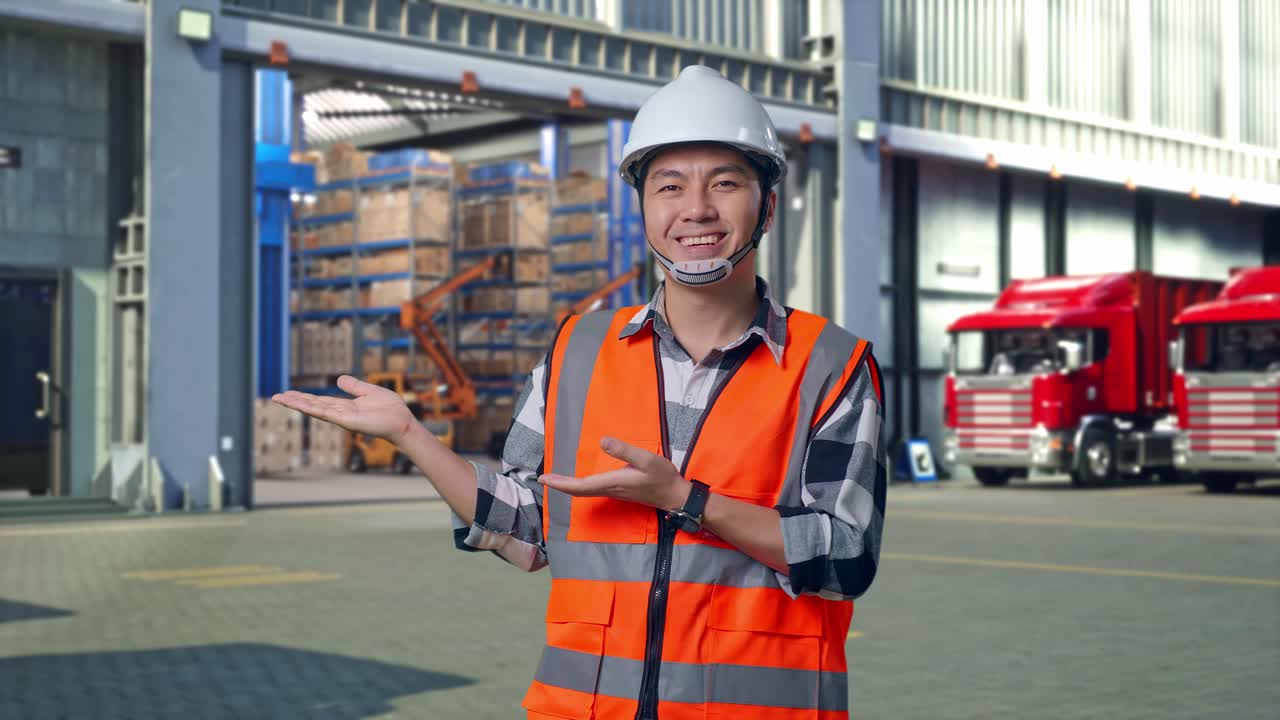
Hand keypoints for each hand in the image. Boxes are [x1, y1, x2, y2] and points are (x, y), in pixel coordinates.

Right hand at [272, 375, 417, 445]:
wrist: (401, 421)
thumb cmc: (390, 409)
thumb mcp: (369, 391)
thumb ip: (354, 386)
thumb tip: (339, 379)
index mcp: (345, 406)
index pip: (320, 401)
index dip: (304, 397)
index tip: (289, 393)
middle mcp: (340, 413)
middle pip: (313, 405)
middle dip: (295, 401)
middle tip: (276, 396)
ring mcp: (341, 417)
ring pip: (314, 409)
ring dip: (297, 404)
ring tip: (279, 399)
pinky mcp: (345, 421)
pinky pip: (325, 413)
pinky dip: (311, 408)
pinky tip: (298, 404)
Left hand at [540, 437, 690, 510]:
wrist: (675, 496)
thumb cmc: (662, 477)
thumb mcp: (647, 460)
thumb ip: (625, 450)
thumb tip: (603, 441)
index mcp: (613, 482)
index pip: (581, 485)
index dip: (561, 483)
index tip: (545, 479)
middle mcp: (610, 489)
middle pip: (579, 490)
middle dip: (560, 485)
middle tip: (543, 479)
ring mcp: (614, 492)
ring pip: (585, 491)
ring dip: (568, 486)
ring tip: (555, 479)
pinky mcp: (618, 490)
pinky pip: (592, 490)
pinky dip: (579, 486)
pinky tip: (577, 481)